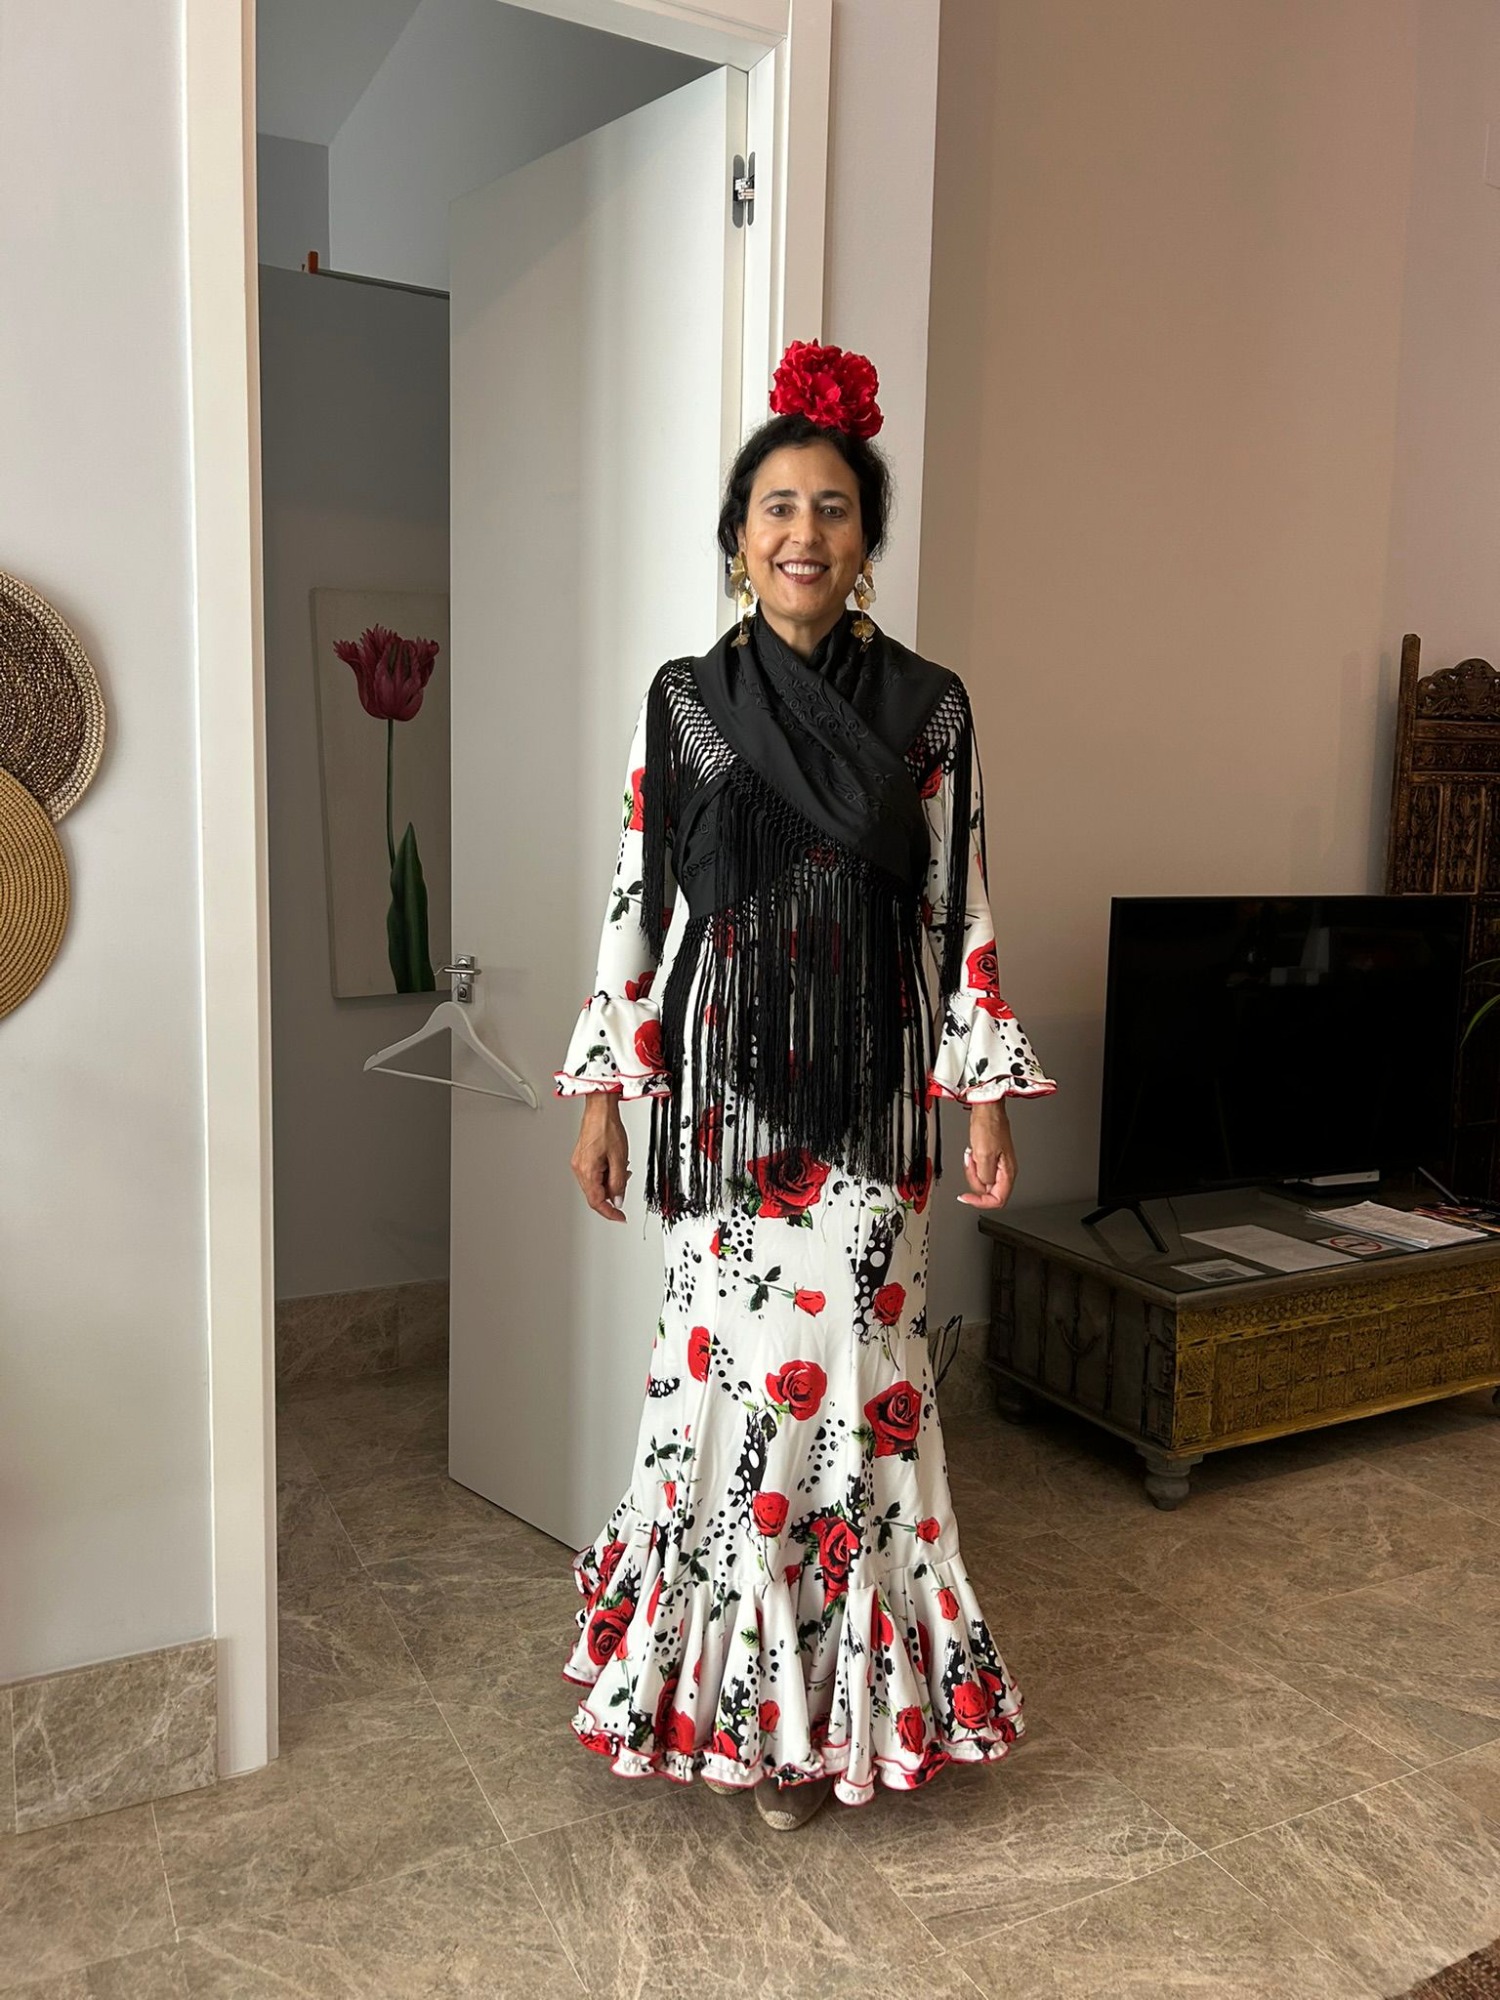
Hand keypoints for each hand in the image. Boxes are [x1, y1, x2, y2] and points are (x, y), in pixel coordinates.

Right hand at [572, 1094, 628, 1220]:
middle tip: (625, 1184)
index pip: (597, 1202)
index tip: (620, 1218)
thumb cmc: (607, 1127)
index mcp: (587, 1171)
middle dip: (612, 1193)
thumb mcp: (619, 1158)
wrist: (599, 1109)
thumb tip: (618, 1200)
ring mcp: (579, 1163)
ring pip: (595, 1184)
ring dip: (610, 1182)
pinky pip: (594, 1174)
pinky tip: (614, 1163)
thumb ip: (619, 1182)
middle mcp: (579, 1169)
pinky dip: (606, 1173)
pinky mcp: (582, 1158)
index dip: (610, 1213)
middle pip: (596, 1194)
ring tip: (621, 1168)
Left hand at [959, 1099, 1016, 1208]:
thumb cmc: (989, 1126)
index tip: (967, 1197)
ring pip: (983, 1180)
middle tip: (971, 1165)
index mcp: (1008, 1172)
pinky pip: (981, 1169)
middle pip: (988, 1190)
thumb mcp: (983, 1155)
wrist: (988, 1109)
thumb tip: (984, 1187)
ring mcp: (999, 1164)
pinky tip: (972, 1152)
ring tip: (971, 1155)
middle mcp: (1006, 1170)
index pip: (997, 1200)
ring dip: (973, 1171)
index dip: (981, 1202)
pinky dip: (973, 1164)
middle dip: (975, 1180)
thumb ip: (984, 1177)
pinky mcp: (992, 1157)